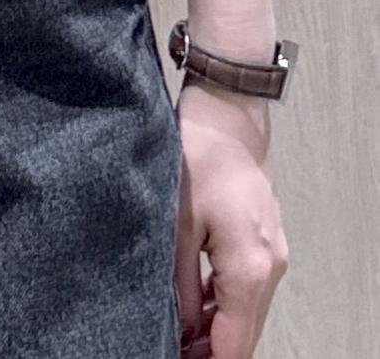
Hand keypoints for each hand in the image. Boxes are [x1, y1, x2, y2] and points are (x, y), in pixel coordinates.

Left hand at [173, 77, 289, 356]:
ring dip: (220, 329)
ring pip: (249, 312)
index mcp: (249, 268)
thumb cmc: (200, 157)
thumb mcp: (176, 224)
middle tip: (176, 350)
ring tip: (180, 331)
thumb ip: (182, 284)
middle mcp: (270, 267)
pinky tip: (198, 303)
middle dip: (213, 350)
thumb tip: (182, 325)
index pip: (235, 344)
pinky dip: (228, 303)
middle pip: (247, 334)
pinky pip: (250, 287)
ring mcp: (273, 253)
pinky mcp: (266, 240)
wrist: (227, 115)